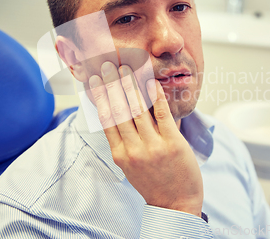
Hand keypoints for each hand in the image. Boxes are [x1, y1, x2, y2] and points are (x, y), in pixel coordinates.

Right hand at [89, 62, 202, 216]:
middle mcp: (133, 149)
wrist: (176, 204)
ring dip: (130, 86)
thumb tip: (116, 115)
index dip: (98, 96)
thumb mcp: (129, 165)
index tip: (93, 80)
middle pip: (119, 110)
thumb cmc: (153, 182)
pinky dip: (156, 97)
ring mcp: (153, 146)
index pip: (106, 119)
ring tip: (125, 68)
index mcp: (119, 154)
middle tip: (106, 65)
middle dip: (111, 85)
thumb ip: (122, 142)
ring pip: (138, 110)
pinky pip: (163, 115)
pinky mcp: (172, 144)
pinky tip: (151, 82)